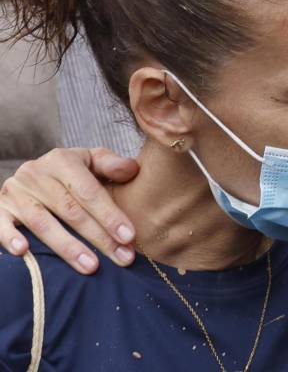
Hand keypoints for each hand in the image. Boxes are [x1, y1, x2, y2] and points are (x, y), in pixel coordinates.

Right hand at [0, 148, 139, 273]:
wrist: (32, 175)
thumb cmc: (71, 173)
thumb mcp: (91, 161)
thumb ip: (111, 165)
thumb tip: (133, 169)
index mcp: (62, 161)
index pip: (89, 191)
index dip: (110, 214)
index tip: (129, 236)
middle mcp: (36, 174)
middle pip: (70, 210)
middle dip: (99, 237)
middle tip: (122, 257)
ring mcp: (15, 192)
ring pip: (42, 222)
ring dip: (67, 247)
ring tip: (91, 266)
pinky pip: (1, 224)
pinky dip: (11, 237)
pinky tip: (24, 252)